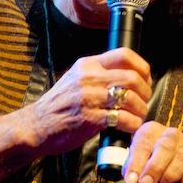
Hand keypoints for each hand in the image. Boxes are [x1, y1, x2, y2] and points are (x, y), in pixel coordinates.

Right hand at [27, 47, 151, 155]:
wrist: (37, 125)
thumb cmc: (59, 104)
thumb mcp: (76, 78)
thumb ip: (98, 73)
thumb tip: (127, 74)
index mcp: (88, 64)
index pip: (124, 54)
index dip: (142, 66)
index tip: (146, 78)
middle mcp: (89, 78)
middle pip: (132, 77)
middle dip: (145, 91)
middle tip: (144, 101)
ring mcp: (89, 98)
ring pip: (130, 98)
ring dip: (140, 109)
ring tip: (138, 116)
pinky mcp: (90, 119)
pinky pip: (122, 118)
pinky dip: (132, 124)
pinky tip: (130, 127)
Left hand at [123, 122, 182, 182]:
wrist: (164, 178)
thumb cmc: (146, 166)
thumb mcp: (134, 165)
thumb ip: (132, 171)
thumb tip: (133, 180)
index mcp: (151, 130)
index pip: (144, 143)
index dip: (136, 163)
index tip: (131, 180)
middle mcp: (171, 135)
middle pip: (165, 148)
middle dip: (154, 169)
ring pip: (181, 159)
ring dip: (168, 179)